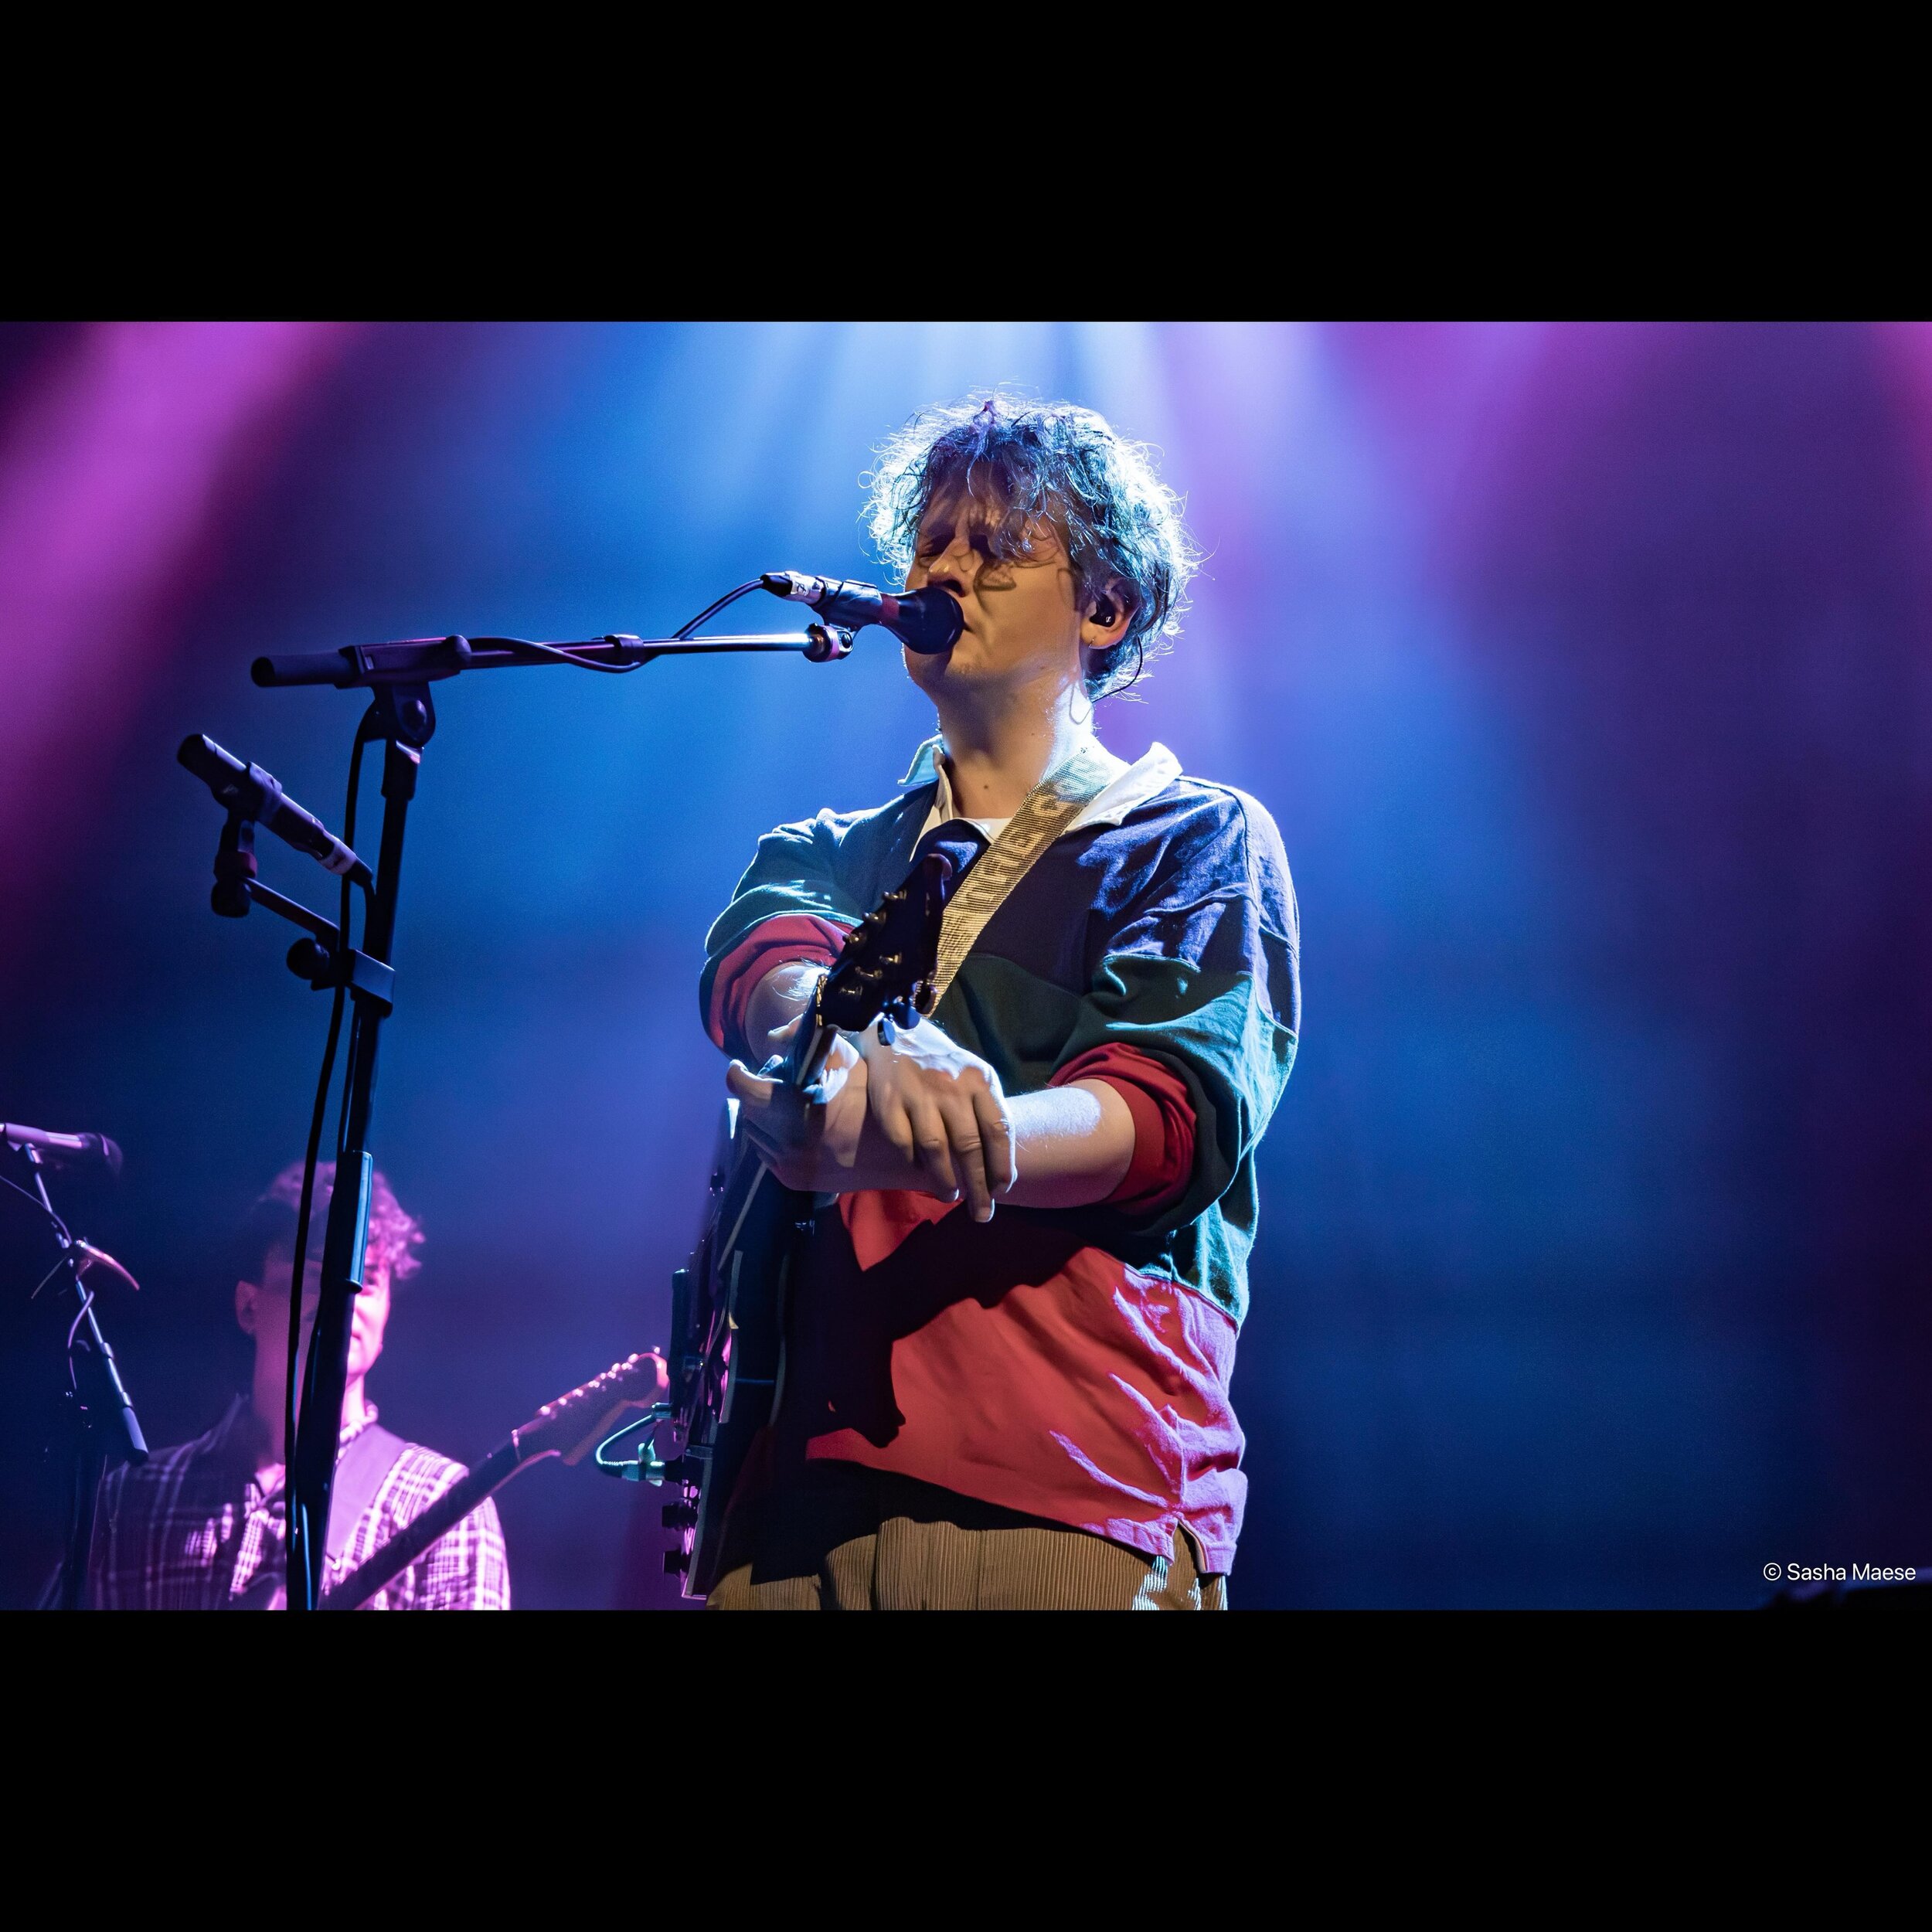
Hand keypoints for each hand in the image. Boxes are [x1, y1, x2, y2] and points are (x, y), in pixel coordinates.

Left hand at [726, 1027, 871, 1193]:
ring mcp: (789, 1165)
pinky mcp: (793, 1181)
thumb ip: (807, 1041)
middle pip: (748, 1111)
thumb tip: (773, 1036)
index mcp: (797, 1108)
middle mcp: (786, 1141)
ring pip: (753, 1134)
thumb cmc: (875, 1099)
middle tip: (772, 1082)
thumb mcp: (845, 1059)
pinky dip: (770, 1138)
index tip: (741, 1067)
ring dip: (761, 1117)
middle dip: (755, 1093)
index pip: (745, 1090)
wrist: (901, 1150)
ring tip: (781, 1105)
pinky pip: (765, 1154)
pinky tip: (789, 1127)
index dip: (738, 1074)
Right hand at [855, 1016, 1013, 1221]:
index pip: (998, 1130)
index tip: (1001, 1190)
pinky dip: (913, 1162)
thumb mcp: (975, 1078)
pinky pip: (904, 1142)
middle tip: (981, 1213)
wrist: (898, 1033)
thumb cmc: (945, 1066)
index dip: (1002, 1165)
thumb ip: (988, 1115)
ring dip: (944, 1180)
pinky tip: (919, 1170)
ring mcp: (918, 1093)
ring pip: (936, 1149)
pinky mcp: (888, 1100)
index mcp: (980, 1081)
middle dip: (977, 1186)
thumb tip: (1000, 1173)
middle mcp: (951, 1086)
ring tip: (950, 1195)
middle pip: (968, 1146)